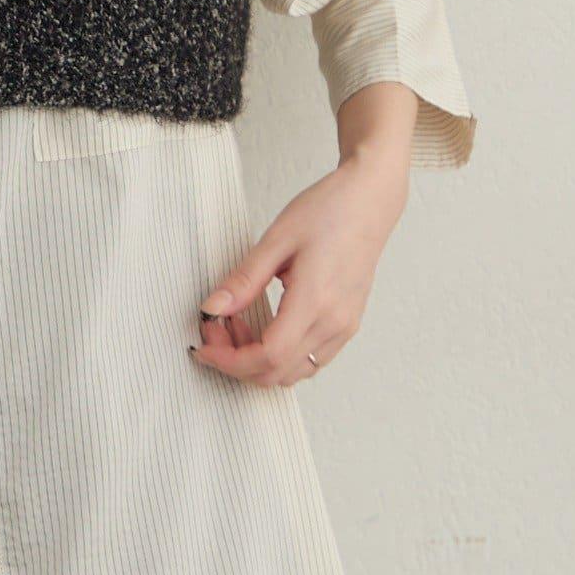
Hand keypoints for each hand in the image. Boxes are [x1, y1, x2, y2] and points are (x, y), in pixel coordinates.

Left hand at [192, 148, 408, 386]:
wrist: (369, 201)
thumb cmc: (328, 211)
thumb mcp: (276, 241)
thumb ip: (243, 281)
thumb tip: (211, 309)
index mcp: (315, 301)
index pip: (268, 356)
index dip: (230, 360)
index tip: (205, 346)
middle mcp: (334, 323)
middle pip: (277, 373)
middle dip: (236, 362)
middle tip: (214, 331)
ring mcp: (344, 327)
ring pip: (293, 373)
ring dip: (257, 361)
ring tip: (236, 324)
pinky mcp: (347, 325)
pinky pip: (309, 360)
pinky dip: (280, 356)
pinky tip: (263, 326)